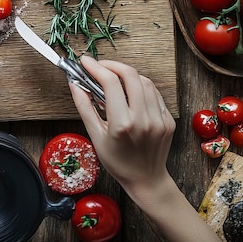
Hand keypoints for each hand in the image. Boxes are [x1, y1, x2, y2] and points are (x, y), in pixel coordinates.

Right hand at [69, 56, 175, 200]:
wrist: (146, 180)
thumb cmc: (118, 162)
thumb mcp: (95, 136)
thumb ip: (84, 107)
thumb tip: (74, 84)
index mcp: (123, 124)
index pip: (110, 82)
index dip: (96, 67)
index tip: (85, 62)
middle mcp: (143, 119)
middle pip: (130, 75)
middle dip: (112, 65)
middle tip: (99, 66)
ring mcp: (159, 118)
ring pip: (144, 81)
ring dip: (127, 75)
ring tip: (114, 80)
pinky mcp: (168, 119)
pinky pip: (154, 93)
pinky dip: (140, 87)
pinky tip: (129, 93)